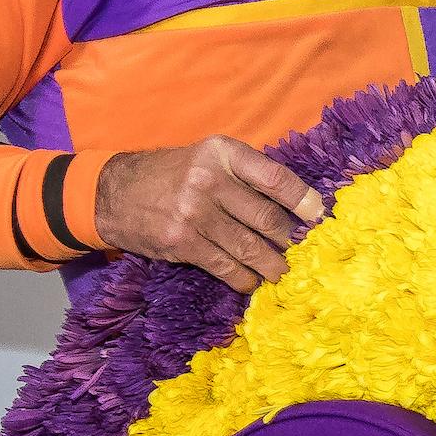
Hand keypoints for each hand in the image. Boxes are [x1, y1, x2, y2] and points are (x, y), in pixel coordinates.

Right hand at [88, 136, 328, 291]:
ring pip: (249, 247)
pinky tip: (253, 282)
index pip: (274, 177)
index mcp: (222, 153)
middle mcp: (209, 179)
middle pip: (266, 217)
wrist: (114, 193)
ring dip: (273, 266)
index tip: (321, 216)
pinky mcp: (182, 242)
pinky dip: (244, 278)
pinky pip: (225, 266)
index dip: (303, 199)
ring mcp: (194, 212)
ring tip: (284, 274)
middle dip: (291, 241)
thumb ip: (244, 174)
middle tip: (306, 254)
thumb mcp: (207, 158)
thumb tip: (296, 205)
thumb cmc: (172, 175)